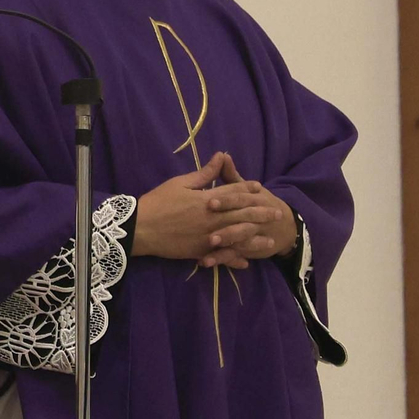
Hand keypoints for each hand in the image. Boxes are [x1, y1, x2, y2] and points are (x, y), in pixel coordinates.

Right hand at [132, 152, 282, 262]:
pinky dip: (234, 259)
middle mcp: (212, 219)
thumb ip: (204, 174)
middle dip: (261, 213)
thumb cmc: (159, 201)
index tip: (260, 189)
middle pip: (242, 215)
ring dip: (255, 239)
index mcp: (207, 200)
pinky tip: (246, 262)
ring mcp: (208, 237)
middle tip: (277, 214)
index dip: (248, 190)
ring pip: (238, 238)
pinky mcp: (201, 251)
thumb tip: (222, 156)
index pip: (234, 193)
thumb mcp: (180, 183)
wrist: (141, 227)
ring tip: (270, 241)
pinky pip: (223, 256)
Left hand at [199, 154, 297, 268]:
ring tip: (208, 247)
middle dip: (225, 229)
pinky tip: (205, 262)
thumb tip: (222, 155)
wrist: (287, 226)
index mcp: (254, 200)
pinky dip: (223, 260)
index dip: (226, 201)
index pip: (239, 199)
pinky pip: (236, 256)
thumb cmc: (261, 203)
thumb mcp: (249, 190)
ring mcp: (254, 236)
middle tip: (207, 233)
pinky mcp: (251, 250)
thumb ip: (232, 176)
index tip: (208, 202)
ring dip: (224, 246)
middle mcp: (256, 218)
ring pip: (240, 241)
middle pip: (241, 222)